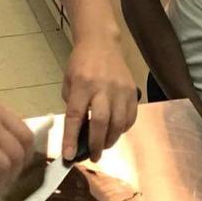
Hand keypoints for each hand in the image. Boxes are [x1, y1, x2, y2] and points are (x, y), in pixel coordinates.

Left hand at [61, 32, 138, 160]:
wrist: (102, 43)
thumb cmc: (80, 64)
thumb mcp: (69, 83)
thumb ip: (73, 106)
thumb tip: (77, 132)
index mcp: (82, 85)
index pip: (75, 116)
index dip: (71, 138)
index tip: (69, 155)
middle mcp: (103, 88)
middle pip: (101, 122)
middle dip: (96, 144)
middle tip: (92, 157)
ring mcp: (120, 89)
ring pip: (118, 122)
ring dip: (111, 140)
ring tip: (103, 147)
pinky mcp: (132, 91)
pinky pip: (130, 116)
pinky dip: (123, 129)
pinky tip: (115, 133)